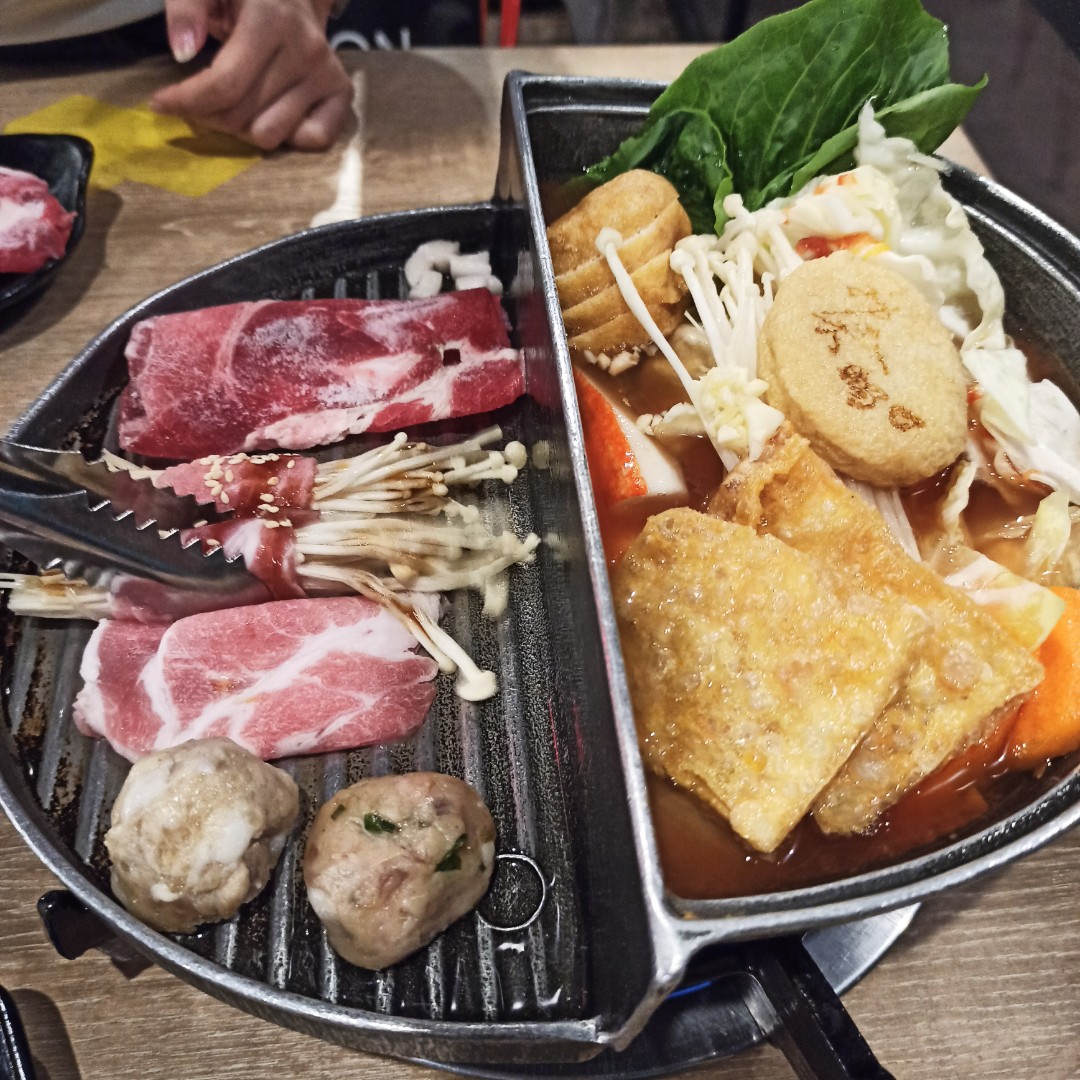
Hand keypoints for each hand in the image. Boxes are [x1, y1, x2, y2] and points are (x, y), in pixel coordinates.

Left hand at [151, 0, 352, 151]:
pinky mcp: (342, 92)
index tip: (159, 103)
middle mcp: (305, 50)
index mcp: (271, 18)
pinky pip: (313, 139)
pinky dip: (288, 136)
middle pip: (242, 116)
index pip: (224, 84)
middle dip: (207, 115)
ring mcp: (326, 74)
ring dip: (241, 129)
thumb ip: (186, 7)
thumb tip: (182, 52)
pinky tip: (270, 112)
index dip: (186, 101)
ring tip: (230, 105)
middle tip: (193, 101)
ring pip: (270, 134)